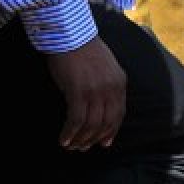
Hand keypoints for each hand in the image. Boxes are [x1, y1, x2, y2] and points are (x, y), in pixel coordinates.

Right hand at [45, 36, 126, 150]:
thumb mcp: (105, 68)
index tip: (104, 143)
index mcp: (120, 83)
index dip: (111, 131)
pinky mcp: (78, 91)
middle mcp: (111, 89)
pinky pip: (76, 119)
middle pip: (106, 122)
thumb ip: (108, 85)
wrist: (71, 35)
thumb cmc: (84, 51)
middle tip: (83, 148)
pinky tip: (63, 139)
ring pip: (91, 124)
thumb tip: (102, 106)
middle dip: (94, 139)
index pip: (119, 114)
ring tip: (70, 146)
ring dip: (80, 139)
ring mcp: (96, 91)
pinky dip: (70, 132)